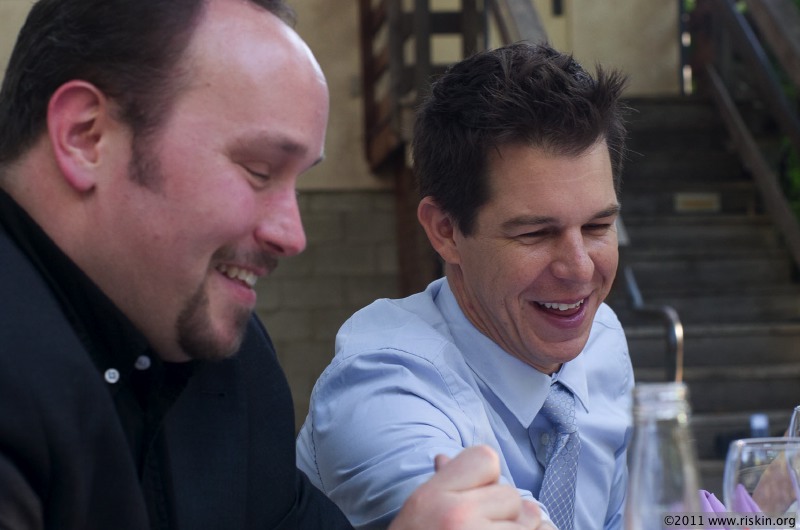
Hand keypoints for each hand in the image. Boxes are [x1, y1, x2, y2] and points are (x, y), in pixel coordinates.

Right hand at [388, 445, 552, 529]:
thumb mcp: (418, 515)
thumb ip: (440, 486)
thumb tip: (444, 457)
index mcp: (432, 498)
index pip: (486, 458)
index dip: (487, 480)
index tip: (476, 501)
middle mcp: (457, 516)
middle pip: (511, 493)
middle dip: (505, 514)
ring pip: (530, 521)